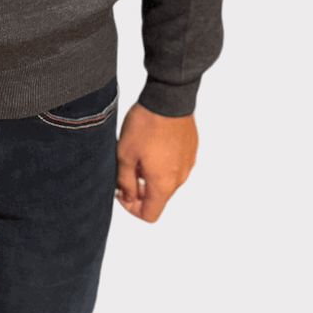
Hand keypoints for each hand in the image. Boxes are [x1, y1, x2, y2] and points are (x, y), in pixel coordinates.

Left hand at [114, 101, 197, 221]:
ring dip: (152, 175)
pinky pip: (176, 165)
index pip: (150, 215)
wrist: (168, 97)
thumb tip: (127, 195)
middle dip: (140, 189)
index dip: (131, 208)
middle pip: (159, 198)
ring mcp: (188, 164)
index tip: (122, 189)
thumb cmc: (146, 125)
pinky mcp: (191, 150)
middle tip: (127, 168)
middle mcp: (180, 178)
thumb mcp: (124, 154)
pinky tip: (152, 143)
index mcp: (163, 184)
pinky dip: (163, 162)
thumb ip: (125, 181)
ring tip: (139, 152)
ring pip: (167, 181)